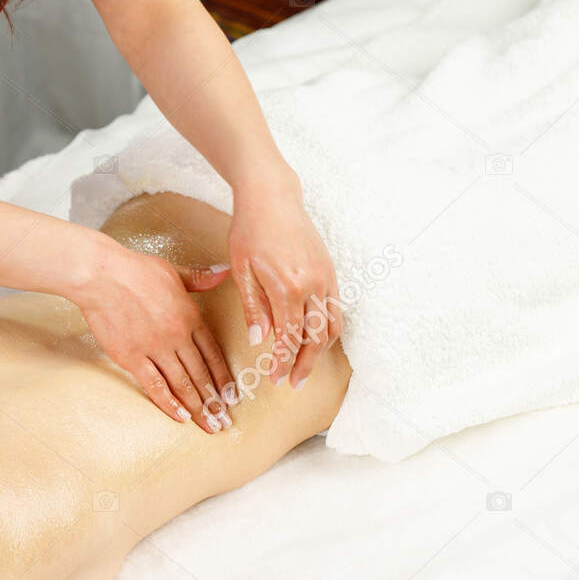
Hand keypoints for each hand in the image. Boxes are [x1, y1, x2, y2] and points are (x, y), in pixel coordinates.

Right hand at [72, 244, 237, 432]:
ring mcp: (155, 349)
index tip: (232, 395)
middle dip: (215, 400)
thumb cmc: (134, 269)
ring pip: (182, 384)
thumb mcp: (173, 271)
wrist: (102, 275)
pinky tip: (181, 417)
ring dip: (198, 407)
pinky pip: (154, 385)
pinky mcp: (131, 357)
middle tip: (225, 420)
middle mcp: (177, 337)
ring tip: (210, 426)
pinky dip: (169, 402)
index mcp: (190, 317)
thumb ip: (199, 278)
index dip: (223, 377)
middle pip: (201, 374)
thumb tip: (222, 272)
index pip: (213, 354)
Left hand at [227, 174, 343, 389]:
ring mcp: (326, 278)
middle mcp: (313, 286)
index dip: (282, 362)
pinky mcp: (331, 270)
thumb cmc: (249, 230)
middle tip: (292, 382)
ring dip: (320, 351)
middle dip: (304, 364)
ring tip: (305, 366)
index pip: (289, 337)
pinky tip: (318, 338)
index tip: (274, 378)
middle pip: (315, 338)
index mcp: (288, 288)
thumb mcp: (242, 270)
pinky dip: (330, 328)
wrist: (272, 197)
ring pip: (331, 326)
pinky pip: (336, 308)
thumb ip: (254, 308)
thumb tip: (261, 341)